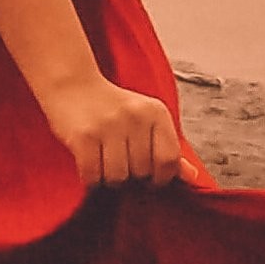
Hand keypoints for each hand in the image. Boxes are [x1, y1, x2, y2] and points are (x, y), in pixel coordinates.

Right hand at [44, 71, 185, 187]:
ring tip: (104, 161)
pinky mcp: (84, 136)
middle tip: (119, 161)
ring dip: (109, 178)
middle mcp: (136, 116)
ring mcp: (109, 125)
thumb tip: (192, 177)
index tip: (150, 178)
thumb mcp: (146, 120)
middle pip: (142, 172)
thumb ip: (168, 149)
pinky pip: (92, 176)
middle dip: (130, 176)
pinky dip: (90, 178)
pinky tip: (90, 164)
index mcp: (156, 112)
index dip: (161, 177)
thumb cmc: (112, 107)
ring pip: (118, 177)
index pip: (169, 159)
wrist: (72, 85)